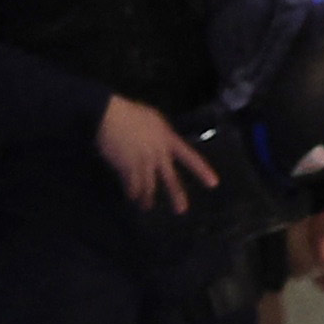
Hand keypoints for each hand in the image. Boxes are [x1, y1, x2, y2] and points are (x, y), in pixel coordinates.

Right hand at [96, 95, 216, 213]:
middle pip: (171, 178)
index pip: (190, 157)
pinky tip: (130, 196)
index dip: (202, 171)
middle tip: (181, 210)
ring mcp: (143, 162)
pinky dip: (132, 192)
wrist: (109, 115)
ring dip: (147, 198)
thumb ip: (160, 134)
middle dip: (177, 195)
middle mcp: (159, 153)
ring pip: (149, 185)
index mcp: (168, 139)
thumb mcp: (153, 120)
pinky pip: (132, 185)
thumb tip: (161, 145)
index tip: (214, 184)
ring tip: (145, 206)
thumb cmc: (129, 113)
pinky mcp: (127, 168)